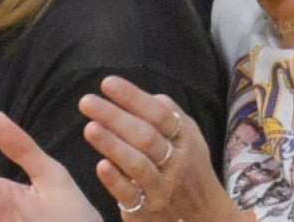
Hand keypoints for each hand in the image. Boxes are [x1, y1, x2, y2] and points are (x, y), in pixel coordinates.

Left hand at [81, 76, 244, 221]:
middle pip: (145, 136)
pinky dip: (115, 180)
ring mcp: (161, 187)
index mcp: (185, 139)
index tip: (107, 83)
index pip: (158, 114)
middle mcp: (175, 162)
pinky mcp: (147, 210)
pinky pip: (130, 195)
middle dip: (115, 117)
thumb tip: (143, 95)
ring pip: (138, 164)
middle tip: (86, 102)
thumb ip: (169, 115)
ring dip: (112, 145)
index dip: (133, 97)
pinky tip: (100, 165)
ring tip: (89, 128)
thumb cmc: (190, 168)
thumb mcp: (190, 138)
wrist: (206, 216)